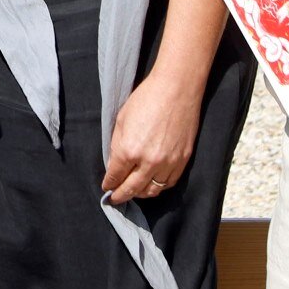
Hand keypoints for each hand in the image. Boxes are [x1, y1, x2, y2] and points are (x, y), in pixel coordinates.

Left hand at [102, 71, 203, 205]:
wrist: (176, 89)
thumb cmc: (146, 99)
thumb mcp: (121, 120)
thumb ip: (116, 145)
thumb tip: (114, 164)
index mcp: (129, 150)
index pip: (115, 176)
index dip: (109, 184)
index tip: (106, 188)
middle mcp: (148, 162)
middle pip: (132, 189)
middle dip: (121, 196)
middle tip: (115, 199)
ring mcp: (168, 163)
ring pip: (152, 190)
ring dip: (140, 194)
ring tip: (133, 193)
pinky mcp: (182, 160)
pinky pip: (169, 183)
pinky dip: (159, 188)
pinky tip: (152, 186)